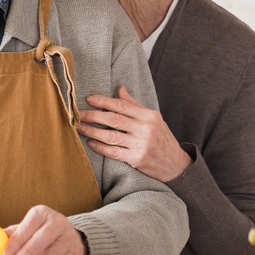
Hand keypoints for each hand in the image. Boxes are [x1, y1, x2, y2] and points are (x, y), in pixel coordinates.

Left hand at [3, 205, 85, 254]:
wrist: (67, 237)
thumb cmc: (39, 233)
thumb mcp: (26, 229)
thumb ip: (10, 235)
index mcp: (42, 213)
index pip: (29, 225)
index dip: (17, 240)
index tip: (5, 254)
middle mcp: (57, 223)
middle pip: (41, 239)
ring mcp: (68, 238)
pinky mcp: (74, 254)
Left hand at [77, 85, 192, 181]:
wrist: (176, 165)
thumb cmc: (161, 138)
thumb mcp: (153, 118)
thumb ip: (135, 105)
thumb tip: (119, 89)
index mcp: (148, 116)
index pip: (122, 105)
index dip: (103, 101)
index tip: (89, 99)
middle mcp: (145, 129)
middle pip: (113, 119)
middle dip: (93, 115)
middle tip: (78, 114)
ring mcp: (140, 145)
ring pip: (110, 136)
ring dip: (92, 131)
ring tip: (79, 127)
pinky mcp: (136, 159)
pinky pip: (113, 152)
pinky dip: (100, 147)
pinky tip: (90, 142)